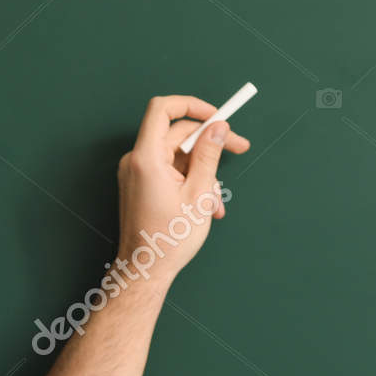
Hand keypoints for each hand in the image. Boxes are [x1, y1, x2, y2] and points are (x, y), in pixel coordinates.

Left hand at [114, 95, 249, 284]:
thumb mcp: (199, 193)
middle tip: (239, 147)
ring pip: (177, 156)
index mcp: (146, 158)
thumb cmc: (168, 239)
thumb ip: (209, 155)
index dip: (192, 105)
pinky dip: (189, 182)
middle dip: (209, 142)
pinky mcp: (140, 185)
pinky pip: (169, 172)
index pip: (163, 109)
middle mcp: (136, 161)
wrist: (145, 270)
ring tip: (215, 202)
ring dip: (202, 172)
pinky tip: (205, 206)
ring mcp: (136, 174)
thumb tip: (218, 127)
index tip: (217, 115)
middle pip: (176, 134)